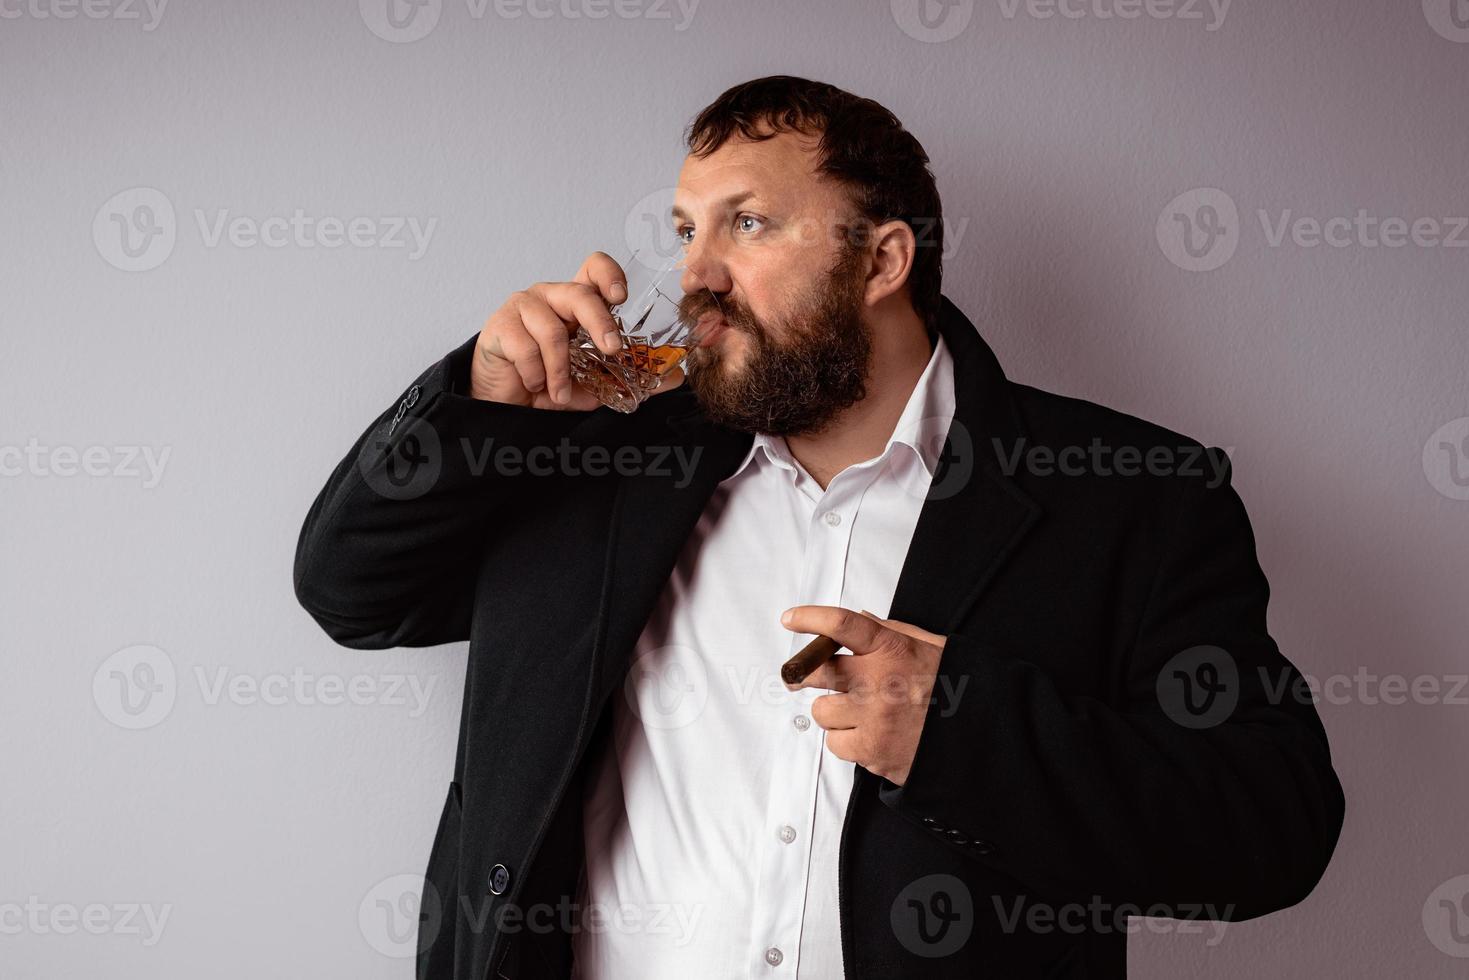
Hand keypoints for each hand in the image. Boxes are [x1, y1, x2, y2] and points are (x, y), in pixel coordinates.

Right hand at [470, 250, 687, 408]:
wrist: (505, 404)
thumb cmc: (548, 384)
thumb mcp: (594, 383)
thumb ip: (629, 377)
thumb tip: (674, 378)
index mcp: (576, 303)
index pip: (593, 268)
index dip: (609, 274)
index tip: (621, 297)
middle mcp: (551, 297)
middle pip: (580, 294)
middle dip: (600, 323)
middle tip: (611, 351)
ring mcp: (524, 307)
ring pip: (552, 329)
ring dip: (560, 370)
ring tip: (558, 393)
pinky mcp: (500, 324)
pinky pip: (525, 347)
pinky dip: (535, 374)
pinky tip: (533, 384)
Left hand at [780, 605, 946, 786]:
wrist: (981, 737)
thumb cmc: (955, 690)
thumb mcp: (932, 648)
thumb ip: (892, 632)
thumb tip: (861, 617)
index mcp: (894, 649)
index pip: (842, 624)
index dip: (811, 618)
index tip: (791, 618)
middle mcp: (879, 680)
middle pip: (817, 670)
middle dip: (802, 672)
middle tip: (799, 676)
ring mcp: (874, 717)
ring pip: (822, 711)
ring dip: (833, 713)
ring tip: (860, 714)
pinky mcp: (872, 750)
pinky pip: (835, 743)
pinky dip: (846, 741)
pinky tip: (870, 736)